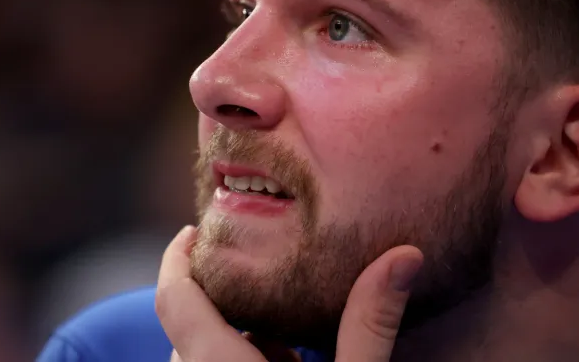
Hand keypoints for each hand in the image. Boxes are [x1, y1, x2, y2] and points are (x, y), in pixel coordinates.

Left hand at [155, 226, 423, 361]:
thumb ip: (370, 324)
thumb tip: (405, 256)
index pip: (173, 297)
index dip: (177, 258)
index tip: (196, 229)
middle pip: (189, 329)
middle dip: (226, 304)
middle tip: (268, 284)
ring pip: (202, 358)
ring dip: (238, 343)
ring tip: (289, 346)